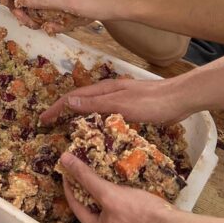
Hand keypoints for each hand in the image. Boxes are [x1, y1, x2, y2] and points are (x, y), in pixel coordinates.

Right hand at [40, 75, 185, 125]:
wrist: (180, 99)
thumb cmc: (151, 102)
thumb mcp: (121, 105)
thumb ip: (95, 104)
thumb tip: (69, 102)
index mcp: (104, 90)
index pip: (72, 97)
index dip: (57, 108)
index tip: (43, 120)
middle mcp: (109, 92)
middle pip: (80, 100)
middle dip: (64, 111)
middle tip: (52, 126)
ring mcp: (120, 99)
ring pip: (93, 108)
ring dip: (80, 117)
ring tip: (70, 131)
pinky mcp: (131, 108)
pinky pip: (106, 115)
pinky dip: (96, 122)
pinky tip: (99, 133)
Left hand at [60, 152, 186, 222]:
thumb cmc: (143, 215)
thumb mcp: (111, 194)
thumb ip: (87, 178)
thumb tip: (65, 160)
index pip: (76, 204)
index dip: (70, 184)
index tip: (68, 168)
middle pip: (92, 208)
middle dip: (88, 189)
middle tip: (86, 169)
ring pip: (109, 210)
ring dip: (105, 193)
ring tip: (105, 174)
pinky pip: (125, 212)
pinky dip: (121, 199)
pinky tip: (126, 188)